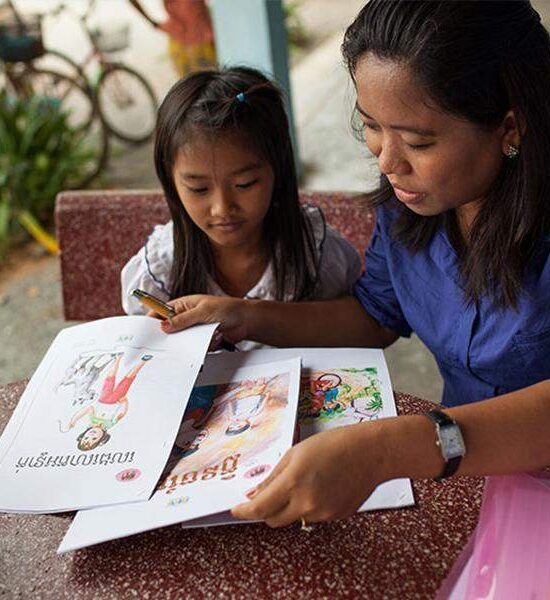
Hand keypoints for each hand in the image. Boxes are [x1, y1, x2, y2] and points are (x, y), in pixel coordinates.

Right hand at [160, 295, 251, 342]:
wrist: (246, 321)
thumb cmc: (226, 309)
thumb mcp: (202, 312)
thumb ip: (183, 320)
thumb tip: (164, 326)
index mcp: (182, 306)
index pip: (160, 313)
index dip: (152, 321)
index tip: (145, 332)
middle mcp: (185, 319)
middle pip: (168, 330)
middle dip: (170, 338)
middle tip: (169, 343)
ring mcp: (193, 331)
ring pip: (182, 342)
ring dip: (190, 342)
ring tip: (203, 337)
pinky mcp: (202, 342)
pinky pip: (195, 349)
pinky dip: (204, 346)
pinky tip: (216, 338)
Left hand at [232, 421, 388, 526]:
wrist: (371, 453)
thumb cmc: (333, 444)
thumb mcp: (296, 453)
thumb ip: (274, 476)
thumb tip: (255, 494)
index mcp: (292, 482)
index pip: (258, 508)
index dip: (243, 511)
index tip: (235, 509)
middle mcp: (306, 503)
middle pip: (273, 520)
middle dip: (265, 510)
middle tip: (268, 494)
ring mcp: (322, 514)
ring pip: (294, 518)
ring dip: (290, 506)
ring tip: (307, 481)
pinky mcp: (335, 518)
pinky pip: (313, 517)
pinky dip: (310, 506)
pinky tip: (323, 486)